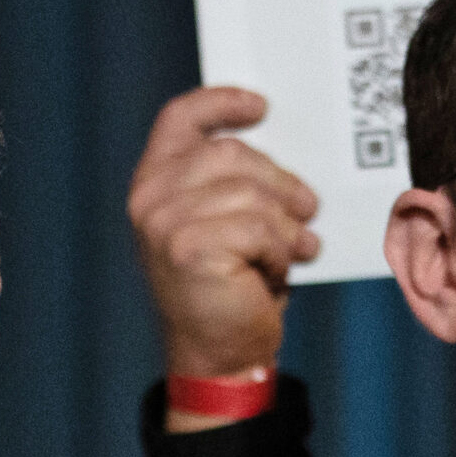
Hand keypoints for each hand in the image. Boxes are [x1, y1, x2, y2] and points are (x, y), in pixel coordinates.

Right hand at [128, 87, 318, 417]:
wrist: (217, 355)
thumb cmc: (228, 287)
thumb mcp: (223, 222)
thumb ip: (233, 182)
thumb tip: (285, 150)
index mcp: (153, 182)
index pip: (180, 118)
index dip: (221, 102)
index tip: (261, 107)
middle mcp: (149, 197)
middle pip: (234, 153)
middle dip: (280, 182)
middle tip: (306, 208)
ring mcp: (164, 222)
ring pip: (255, 193)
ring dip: (285, 225)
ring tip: (291, 251)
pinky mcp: (189, 247)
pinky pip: (261, 227)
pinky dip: (281, 251)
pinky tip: (277, 270)